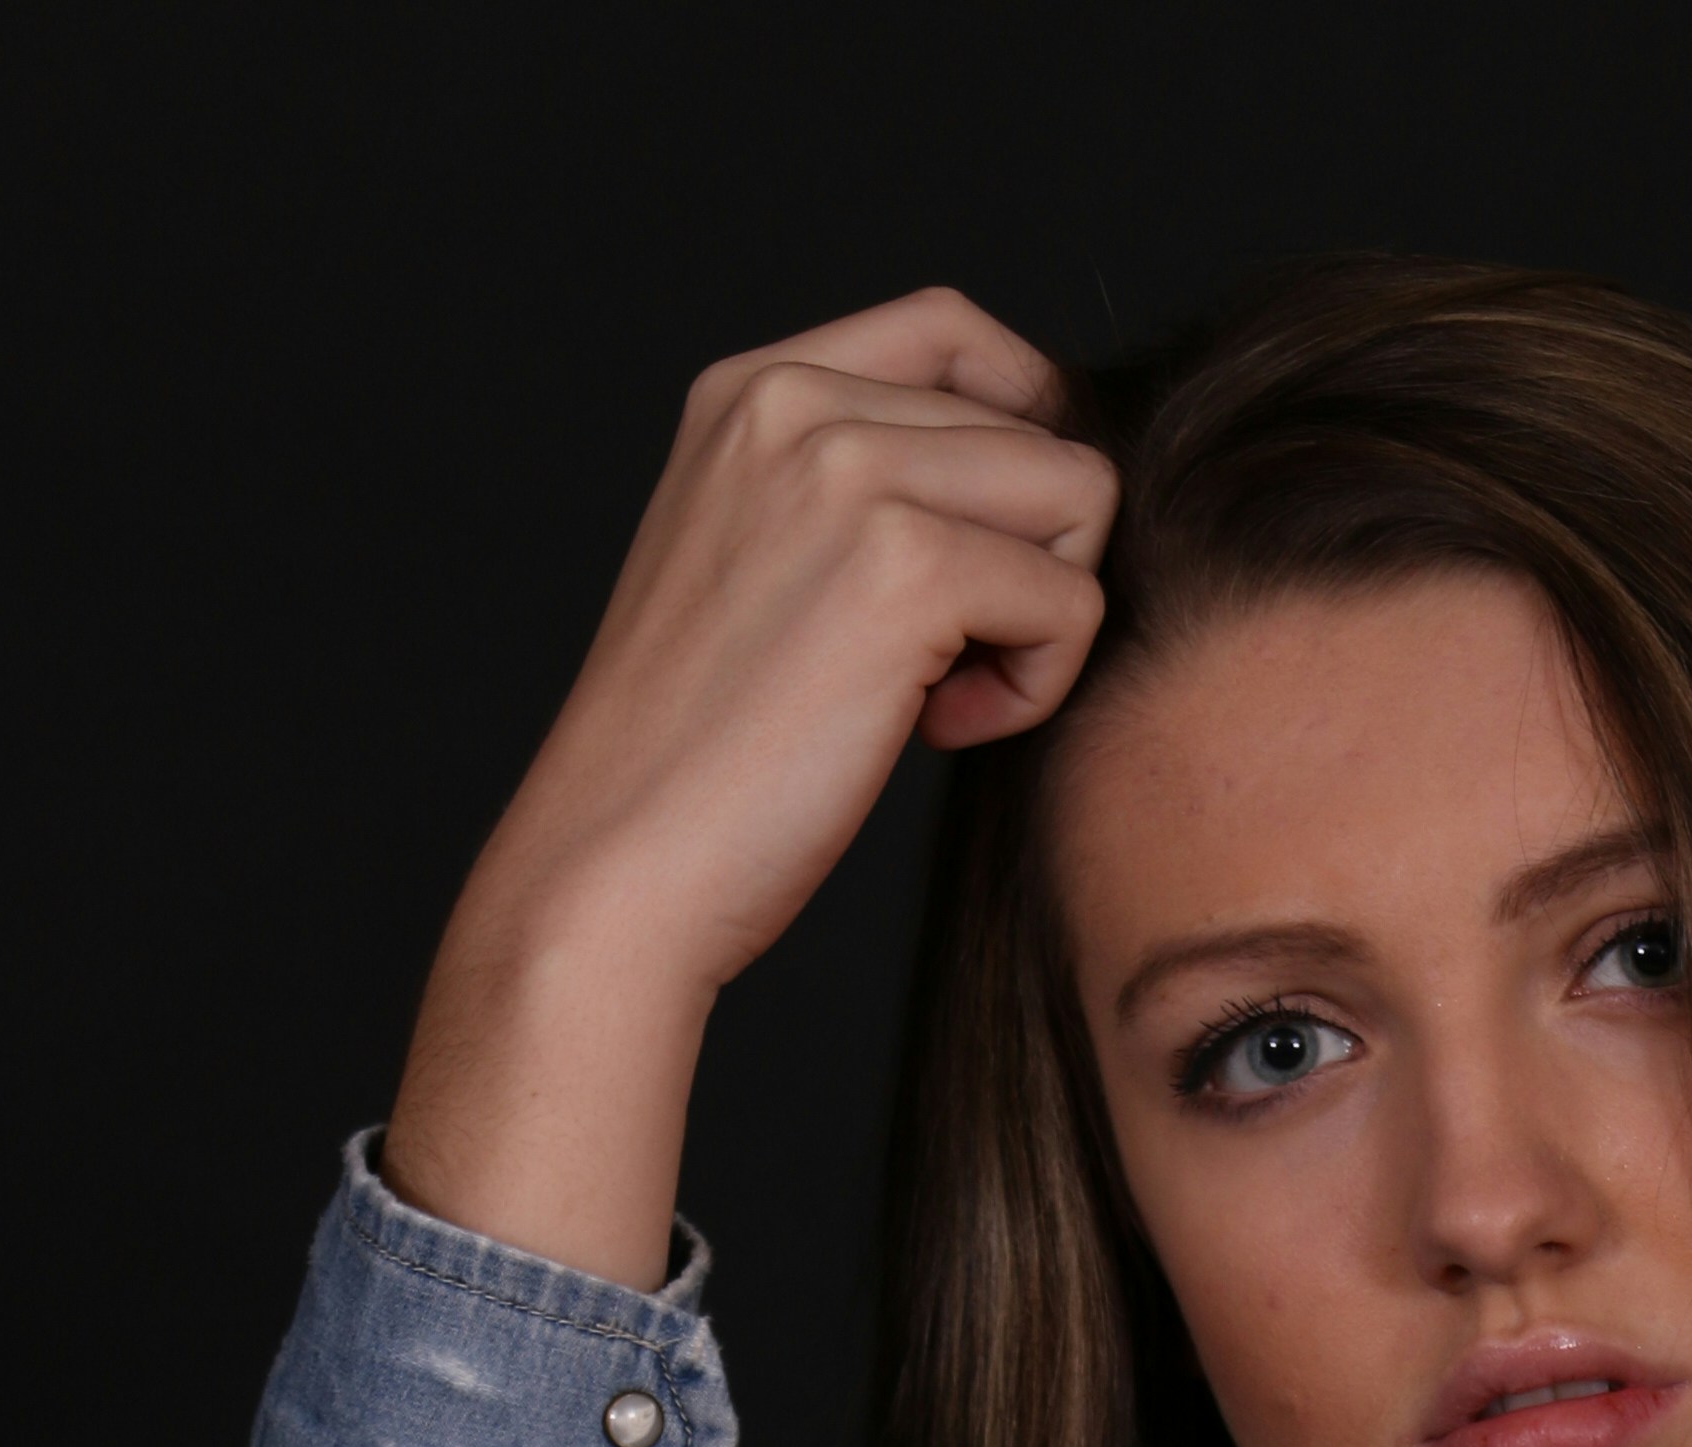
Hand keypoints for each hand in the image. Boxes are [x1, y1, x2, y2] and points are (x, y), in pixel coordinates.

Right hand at [385, 286, 1113, 1284]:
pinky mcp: (904, 568)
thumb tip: (1037, 476)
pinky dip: (1038, 686)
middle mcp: (796, 403)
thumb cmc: (697, 762)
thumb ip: (857, 491)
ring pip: (1075, 497)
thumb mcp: (755, 567)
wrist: (615, 871)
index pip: (956, 331)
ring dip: (1044, 614)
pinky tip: (942, 735)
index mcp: (750, 390)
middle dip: (1027, 555)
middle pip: (1036, 423)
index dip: (1023, 426)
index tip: (1004, 547)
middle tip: (945, 670)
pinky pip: (1070, 601)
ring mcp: (848, 473)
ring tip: (947, 699)